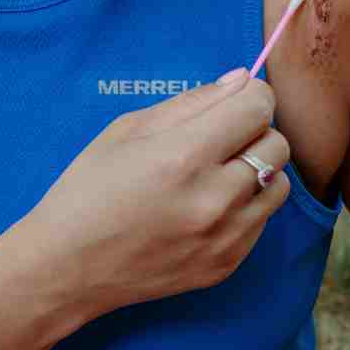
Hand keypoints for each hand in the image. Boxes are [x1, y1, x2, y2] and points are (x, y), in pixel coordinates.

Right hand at [17, 69, 291, 321]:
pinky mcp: (227, 264)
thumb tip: (241, 80)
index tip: (237, 102)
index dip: (252, 96)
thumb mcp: (127, 131)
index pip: (257, 107)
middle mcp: (212, 199)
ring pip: (279, 185)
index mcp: (183, 156)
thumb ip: (191, 103)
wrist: (70, 268)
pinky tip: (208, 210)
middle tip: (223, 141)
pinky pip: (262, 221)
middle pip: (277, 145)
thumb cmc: (89, 191)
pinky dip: (245, 208)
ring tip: (219, 177)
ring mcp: (224, 237)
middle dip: (256, 133)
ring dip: (258, 172)